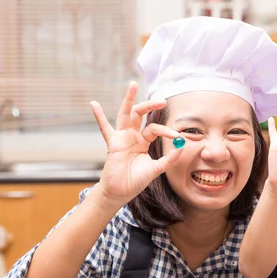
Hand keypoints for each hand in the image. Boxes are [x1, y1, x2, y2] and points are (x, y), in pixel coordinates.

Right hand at [90, 81, 183, 206]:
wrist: (121, 192)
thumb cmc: (136, 181)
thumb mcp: (156, 169)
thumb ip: (169, 159)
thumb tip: (182, 146)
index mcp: (143, 141)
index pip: (155, 129)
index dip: (166, 131)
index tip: (178, 136)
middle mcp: (132, 136)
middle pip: (140, 115)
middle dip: (150, 106)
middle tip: (162, 101)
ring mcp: (121, 138)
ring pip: (126, 115)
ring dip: (129, 100)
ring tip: (133, 85)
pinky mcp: (112, 144)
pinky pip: (104, 129)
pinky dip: (99, 116)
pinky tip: (94, 104)